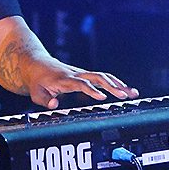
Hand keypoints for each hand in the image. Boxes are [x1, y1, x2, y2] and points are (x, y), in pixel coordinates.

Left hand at [21, 55, 137, 109]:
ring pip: (103, 76)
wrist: (36, 65)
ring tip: (133, 93)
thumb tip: (55, 104)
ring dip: (118, 84)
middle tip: (125, 96)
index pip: (81, 84)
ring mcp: (81, 73)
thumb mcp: (35, 93)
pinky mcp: (85, 75)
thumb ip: (44, 100)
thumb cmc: (36, 81)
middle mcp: (76, 74)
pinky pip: (102, 77)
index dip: (91, 90)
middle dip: (112, 86)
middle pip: (97, 77)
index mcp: (64, 79)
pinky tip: (126, 90)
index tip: (102, 98)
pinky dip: (115, 82)